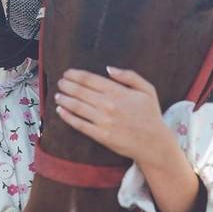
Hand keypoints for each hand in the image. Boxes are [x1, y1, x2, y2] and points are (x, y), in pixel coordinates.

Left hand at [55, 66, 171, 166]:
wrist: (154, 143)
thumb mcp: (147, 89)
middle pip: (79, 91)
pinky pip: (79, 124)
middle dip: (66, 85)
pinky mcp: (100, 135)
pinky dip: (67, 117)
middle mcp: (108, 105)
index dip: (75, 75)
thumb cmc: (150, 115)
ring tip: (58, 95)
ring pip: (76, 107)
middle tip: (60, 82)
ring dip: (64, 99)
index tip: (67, 73)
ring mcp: (103, 121)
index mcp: (118, 92)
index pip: (89, 79)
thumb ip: (129, 75)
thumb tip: (108, 68)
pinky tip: (60, 111)